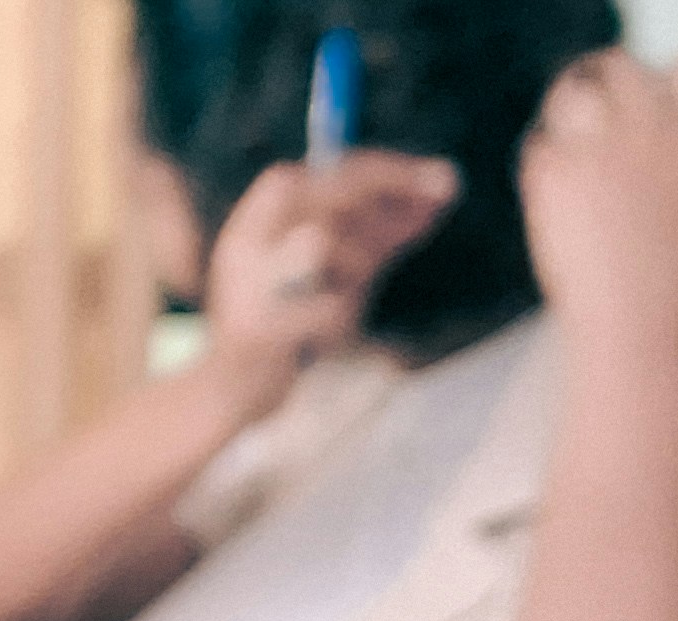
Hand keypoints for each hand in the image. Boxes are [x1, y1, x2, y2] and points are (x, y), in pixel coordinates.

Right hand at [200, 151, 458, 409]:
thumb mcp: (336, 272)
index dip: (382, 167)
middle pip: (326, 191)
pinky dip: (344, 321)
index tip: (436, 176)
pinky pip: (328, 309)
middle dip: (393, 187)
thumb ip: (379, 231)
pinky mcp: (256, 332)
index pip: (319, 171)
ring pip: (322, 240)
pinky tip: (328, 341)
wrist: (231, 396)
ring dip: (360, 264)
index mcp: (255, 222)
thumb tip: (442, 187)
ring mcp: (245, 286)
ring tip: (352, 297)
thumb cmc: (293, 330)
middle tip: (446, 191)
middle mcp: (243, 245)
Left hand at [521, 49, 677, 352]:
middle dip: (603, 90)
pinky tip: (554, 201)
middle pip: (618, 67)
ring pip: (569, 92)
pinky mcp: (553, 169)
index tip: (657, 111)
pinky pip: (538, 146)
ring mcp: (599, 142)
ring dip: (564, 116)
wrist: (639, 321)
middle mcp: (651, 124)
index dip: (671, 85)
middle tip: (591, 129)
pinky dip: (542, 166)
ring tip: (566, 160)